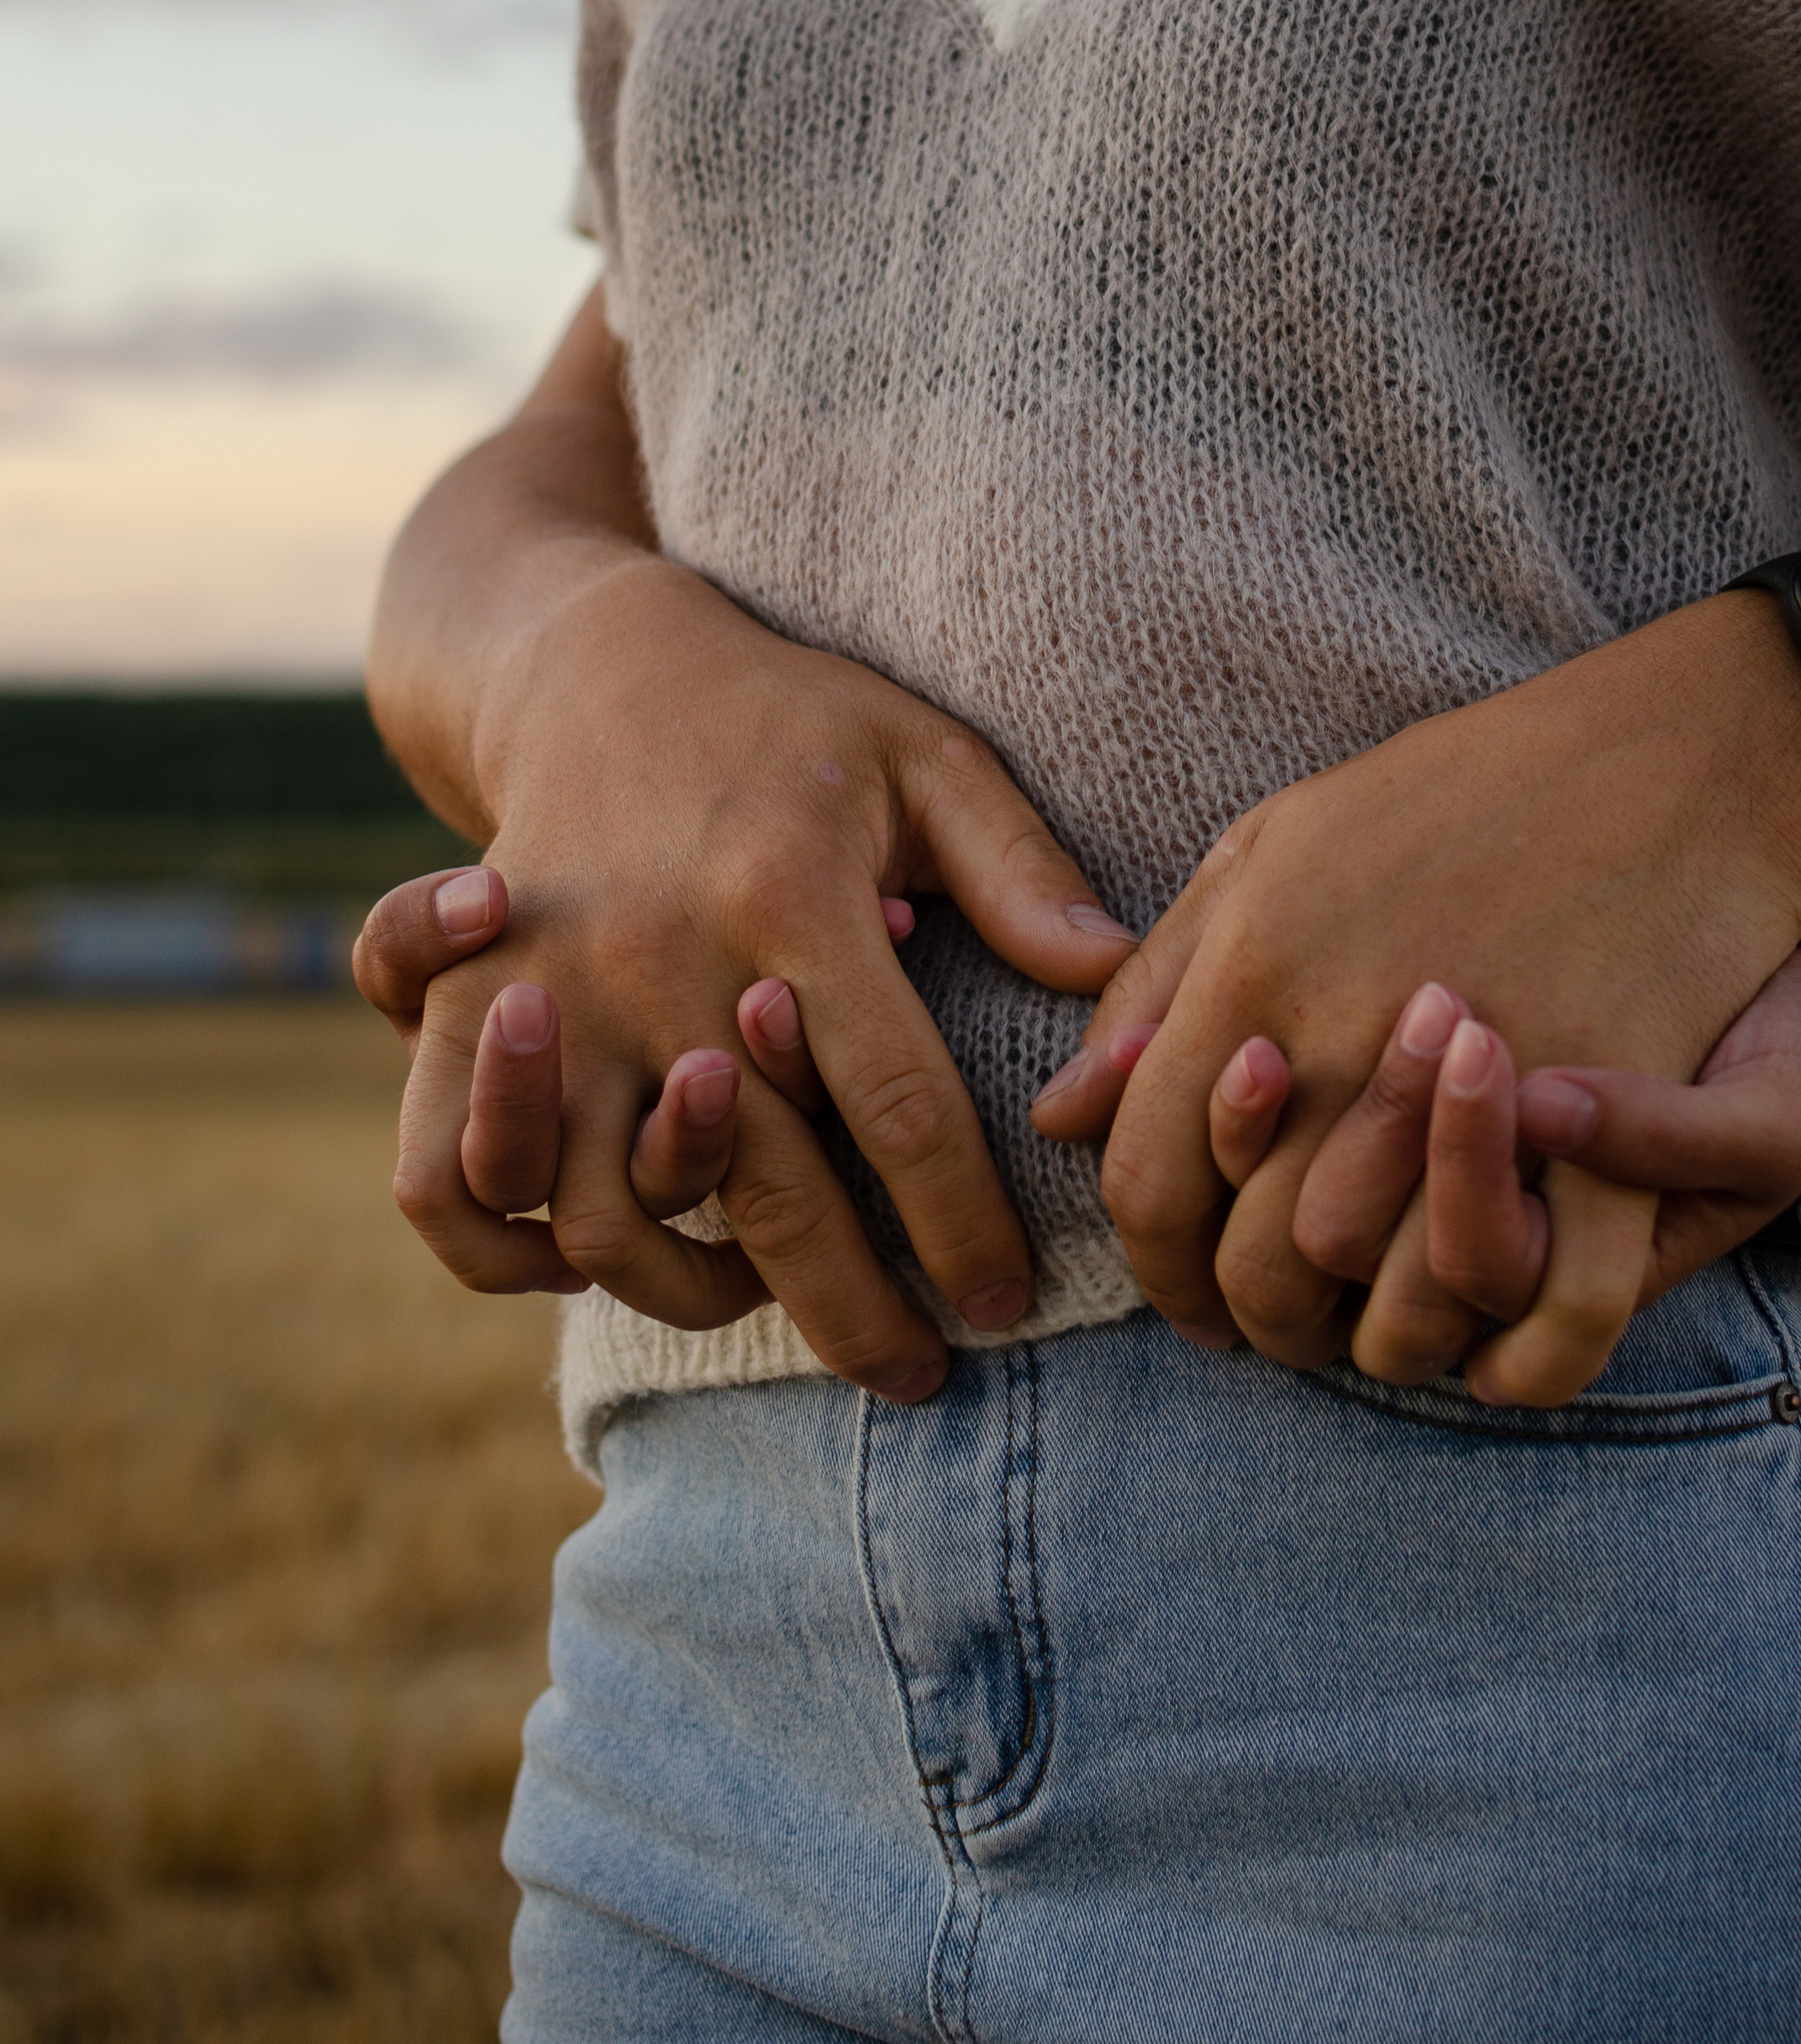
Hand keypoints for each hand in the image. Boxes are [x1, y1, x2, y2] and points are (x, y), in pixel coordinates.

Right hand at [375, 558, 1135, 1399]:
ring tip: (770, 1303)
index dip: (959, 1227)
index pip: (898, 1107)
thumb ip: (1023, 872)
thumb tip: (1113, 978)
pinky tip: (594, 1262)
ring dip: (692, 1290)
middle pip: (762, 1191)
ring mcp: (543, 990)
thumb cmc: (792, 725)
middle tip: (916, 1378)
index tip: (1003, 1304)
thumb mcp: (925, 757)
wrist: (595, 665)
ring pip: (602, 1216)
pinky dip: (505, 1251)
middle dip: (849, 1313)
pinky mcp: (456, 1010)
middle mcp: (657, 955)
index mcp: (791, 895)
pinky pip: (444, 1179)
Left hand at [1031, 594, 1800, 1405]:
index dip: (1153, 1267)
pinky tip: (1489, 1328)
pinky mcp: (1604, 1128)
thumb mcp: (1276, 847)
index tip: (1185, 1290)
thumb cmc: (1463, 792)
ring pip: (1377, 1298)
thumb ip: (1157, 987)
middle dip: (1253, 1318)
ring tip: (1367, 1324)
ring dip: (1369, 1335)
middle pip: (1254, 1263)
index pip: (1145, 1183)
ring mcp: (1474, 1090)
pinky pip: (1544, 1311)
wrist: (1674, 752)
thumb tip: (1060, 1114)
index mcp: (1250, 967)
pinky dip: (1511, 1347)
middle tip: (1275, 1323)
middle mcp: (1344, 1038)